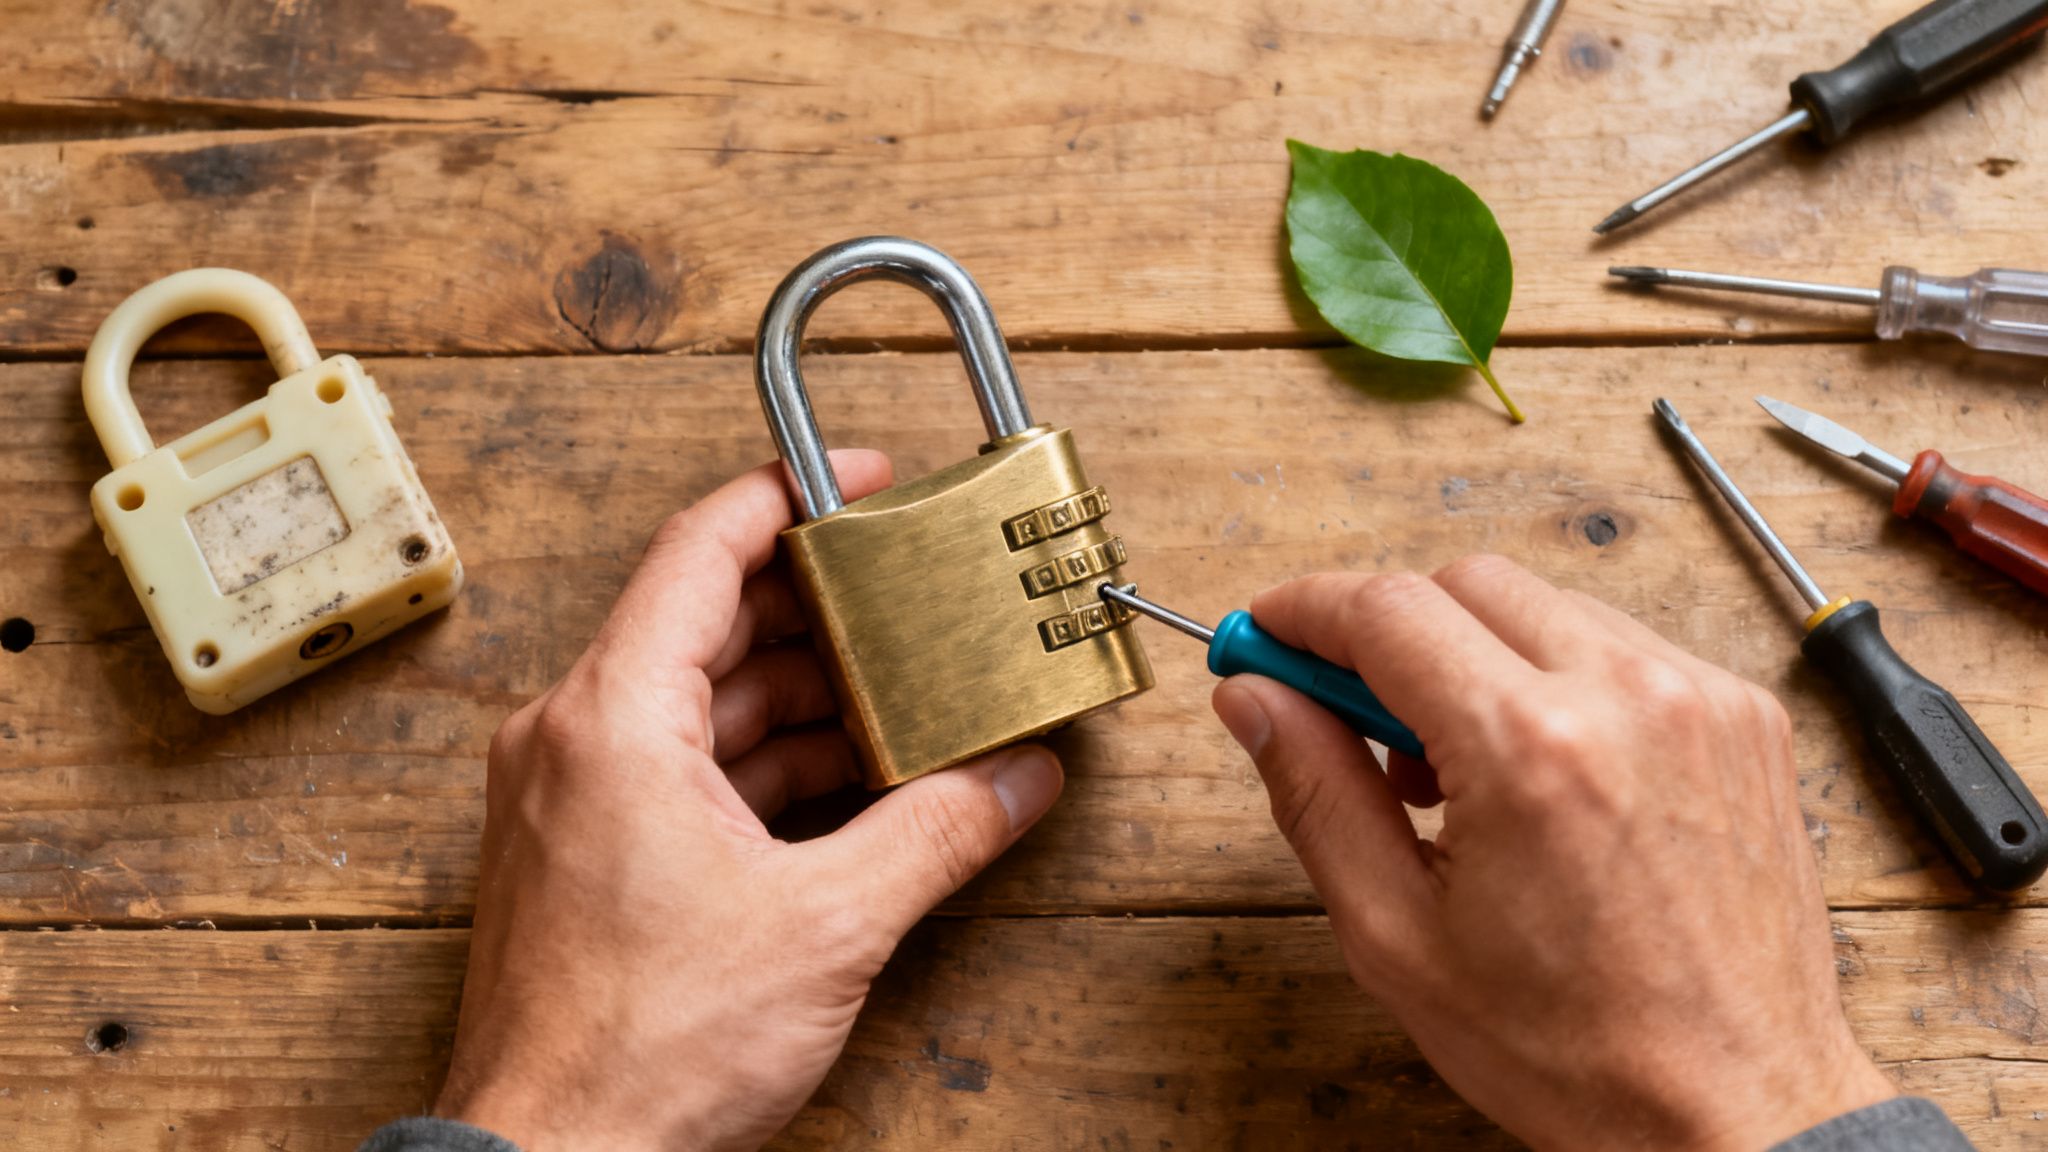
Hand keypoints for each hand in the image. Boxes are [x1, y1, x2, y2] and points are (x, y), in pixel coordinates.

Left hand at [434, 451, 1063, 1151]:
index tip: (859, 476)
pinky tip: (854, 782)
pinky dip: (767, 762)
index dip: (789, 495)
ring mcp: (573, 798)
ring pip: (702, 701)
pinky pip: (684, 766)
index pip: (702, 548)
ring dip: (804, 695)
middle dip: (821, 608)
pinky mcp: (585, 854)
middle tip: (911, 594)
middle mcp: (575, 739)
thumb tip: (1017, 780)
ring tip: (905, 696)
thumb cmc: (642, 1050)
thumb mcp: (826, 925)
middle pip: (710, 621)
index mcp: (614, 717)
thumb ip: (936, 831)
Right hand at [1212, 555, 1894, 1151]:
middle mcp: (1627, 696)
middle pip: (1463, 583)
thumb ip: (1315, 792)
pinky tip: (1536, 771)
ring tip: (1452, 768)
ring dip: (1475, 653)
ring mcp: (1700, 697)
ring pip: (1544, 604)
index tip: (1266, 632)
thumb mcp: (1395, 935)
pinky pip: (1620, 646)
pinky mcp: (1744, 717)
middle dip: (1387, 631)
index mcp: (1531, 750)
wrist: (1735, 1109)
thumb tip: (1255, 698)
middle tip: (1349, 716)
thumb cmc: (1574, 1048)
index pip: (1386, 610)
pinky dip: (1558, 678)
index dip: (1304, 610)